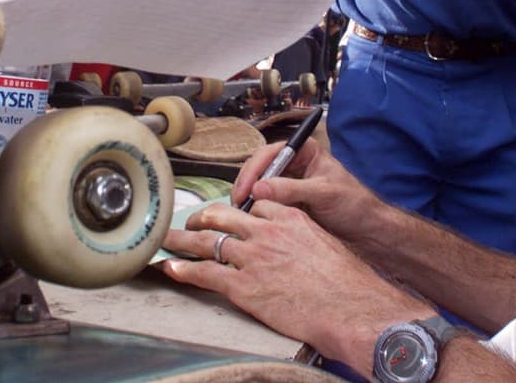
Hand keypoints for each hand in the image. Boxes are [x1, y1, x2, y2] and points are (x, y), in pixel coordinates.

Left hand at [161, 200, 433, 364]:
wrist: (349, 308)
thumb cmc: (346, 282)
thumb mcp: (325, 244)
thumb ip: (303, 237)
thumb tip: (295, 246)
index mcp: (288, 217)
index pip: (255, 206)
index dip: (239, 213)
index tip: (231, 218)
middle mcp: (265, 232)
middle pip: (222, 216)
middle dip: (202, 218)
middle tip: (191, 222)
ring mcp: (252, 258)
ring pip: (207, 242)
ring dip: (182, 240)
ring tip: (167, 238)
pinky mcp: (243, 287)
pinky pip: (205, 274)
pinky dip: (185, 269)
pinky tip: (172, 267)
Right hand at [231, 139, 380, 242]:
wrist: (367, 230)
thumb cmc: (353, 204)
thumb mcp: (323, 193)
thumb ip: (292, 189)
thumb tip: (258, 189)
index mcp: (304, 152)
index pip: (270, 154)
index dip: (254, 170)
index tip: (245, 190)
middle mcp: (293, 165)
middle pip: (259, 168)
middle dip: (246, 184)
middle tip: (238, 204)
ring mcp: (288, 185)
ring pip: (259, 187)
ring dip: (248, 198)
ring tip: (240, 215)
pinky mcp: (286, 204)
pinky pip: (265, 203)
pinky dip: (255, 210)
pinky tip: (249, 221)